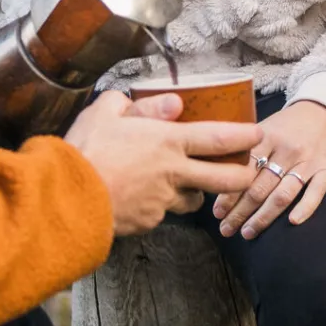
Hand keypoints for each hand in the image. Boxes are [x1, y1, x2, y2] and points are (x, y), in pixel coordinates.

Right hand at [64, 90, 263, 236]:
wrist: (66, 199)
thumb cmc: (85, 150)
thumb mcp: (108, 111)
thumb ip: (143, 106)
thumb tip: (173, 102)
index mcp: (168, 142)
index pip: (218, 138)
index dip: (243, 137)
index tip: (258, 135)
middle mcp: (173, 173)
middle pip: (224, 180)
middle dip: (243, 178)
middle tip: (248, 173)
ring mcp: (162, 202)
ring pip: (194, 202)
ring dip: (196, 194)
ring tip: (188, 186)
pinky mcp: (148, 223)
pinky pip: (162, 214)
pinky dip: (160, 207)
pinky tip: (144, 199)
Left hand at [212, 102, 325, 239]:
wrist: (325, 112)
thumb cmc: (288, 125)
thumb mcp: (265, 128)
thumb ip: (246, 149)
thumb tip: (217, 174)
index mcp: (267, 137)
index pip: (244, 169)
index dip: (229, 193)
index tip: (217, 213)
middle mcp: (287, 150)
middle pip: (260, 187)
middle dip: (240, 212)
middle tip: (227, 229)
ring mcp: (308, 161)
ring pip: (283, 194)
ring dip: (263, 217)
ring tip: (247, 232)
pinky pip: (316, 193)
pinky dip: (305, 208)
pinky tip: (292, 222)